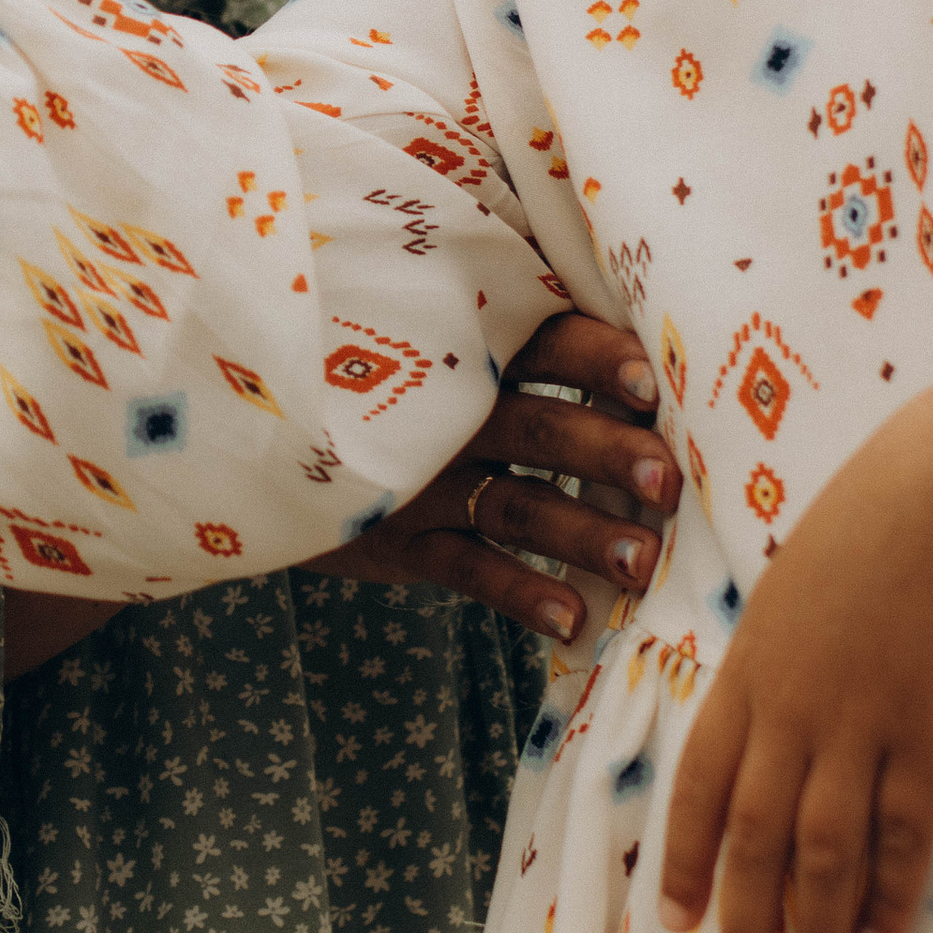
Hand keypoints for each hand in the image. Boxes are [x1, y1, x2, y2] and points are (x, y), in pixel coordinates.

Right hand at [309, 312, 678, 647]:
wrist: (265, 431)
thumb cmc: (379, 378)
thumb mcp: (424, 337)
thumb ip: (509, 326)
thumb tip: (625, 316)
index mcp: (467, 352)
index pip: (544, 343)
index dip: (599, 359)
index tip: (652, 380)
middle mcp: (447, 414)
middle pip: (540, 428)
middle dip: (606, 454)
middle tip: (666, 481)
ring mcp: (422, 481)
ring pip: (517, 507)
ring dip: (582, 534)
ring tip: (642, 563)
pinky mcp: (400, 540)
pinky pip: (468, 570)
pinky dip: (521, 593)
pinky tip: (572, 616)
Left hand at [657, 341, 932, 932]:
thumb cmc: (870, 530)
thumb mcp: (792, 595)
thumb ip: (775, 667)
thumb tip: (768, 729)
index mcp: (745, 674)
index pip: (695, 786)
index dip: (681, 861)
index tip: (671, 920)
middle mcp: (790, 712)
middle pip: (751, 839)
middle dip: (741, 925)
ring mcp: (858, 727)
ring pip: (824, 855)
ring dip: (816, 932)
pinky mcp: (928, 735)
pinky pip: (902, 835)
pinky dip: (890, 894)